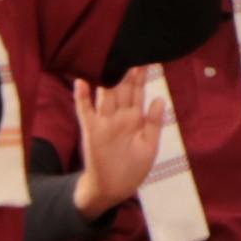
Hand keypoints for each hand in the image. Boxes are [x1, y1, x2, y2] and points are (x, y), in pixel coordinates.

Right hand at [71, 69, 166, 213]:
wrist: (113, 190)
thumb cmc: (132, 169)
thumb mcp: (149, 146)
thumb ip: (153, 123)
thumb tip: (159, 98)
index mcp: (134, 119)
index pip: (137, 92)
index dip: (141, 76)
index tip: (146, 58)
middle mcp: (118, 117)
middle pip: (122, 89)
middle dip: (126, 71)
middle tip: (130, 50)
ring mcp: (104, 123)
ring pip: (106, 95)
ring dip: (107, 79)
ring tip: (110, 59)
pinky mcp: (92, 132)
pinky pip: (85, 112)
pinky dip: (82, 98)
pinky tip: (81, 83)